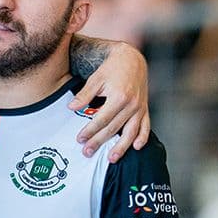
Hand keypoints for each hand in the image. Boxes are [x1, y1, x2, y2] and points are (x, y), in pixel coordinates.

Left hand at [69, 40, 149, 162]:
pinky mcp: (145, 108)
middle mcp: (131, 104)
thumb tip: (71, 108)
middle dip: (99, 142)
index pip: (101, 119)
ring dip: (121, 147)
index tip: (79, 139)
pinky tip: (137, 148)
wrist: (132, 59)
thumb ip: (84, 95)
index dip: (90, 130)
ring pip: (131, 132)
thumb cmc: (112, 68)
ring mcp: (140, 107)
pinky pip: (146, 126)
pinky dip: (143, 137)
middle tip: (87, 152)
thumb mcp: (96, 78)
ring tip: (111, 159)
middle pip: (113, 128)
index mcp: (119, 97)